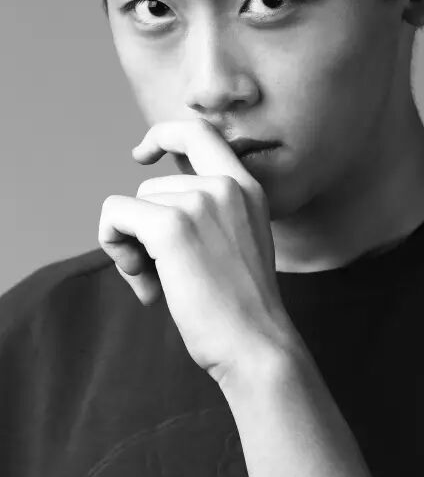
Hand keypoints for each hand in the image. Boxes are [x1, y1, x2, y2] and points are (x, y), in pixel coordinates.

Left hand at [98, 119, 295, 383]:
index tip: (141, 156)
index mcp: (248, 188)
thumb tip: (139, 211)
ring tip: (161, 286)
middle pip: (151, 185)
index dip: (162, 135)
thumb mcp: (237, 244)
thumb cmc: (241, 309)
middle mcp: (226, 186)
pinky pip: (115, 216)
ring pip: (132, 205)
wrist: (256, 343)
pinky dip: (113, 245)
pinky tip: (144, 284)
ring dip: (132, 248)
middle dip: (143, 228)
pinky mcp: (172, 226)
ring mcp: (200, 202)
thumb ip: (206, 216)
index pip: (200, 132)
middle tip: (156, 273)